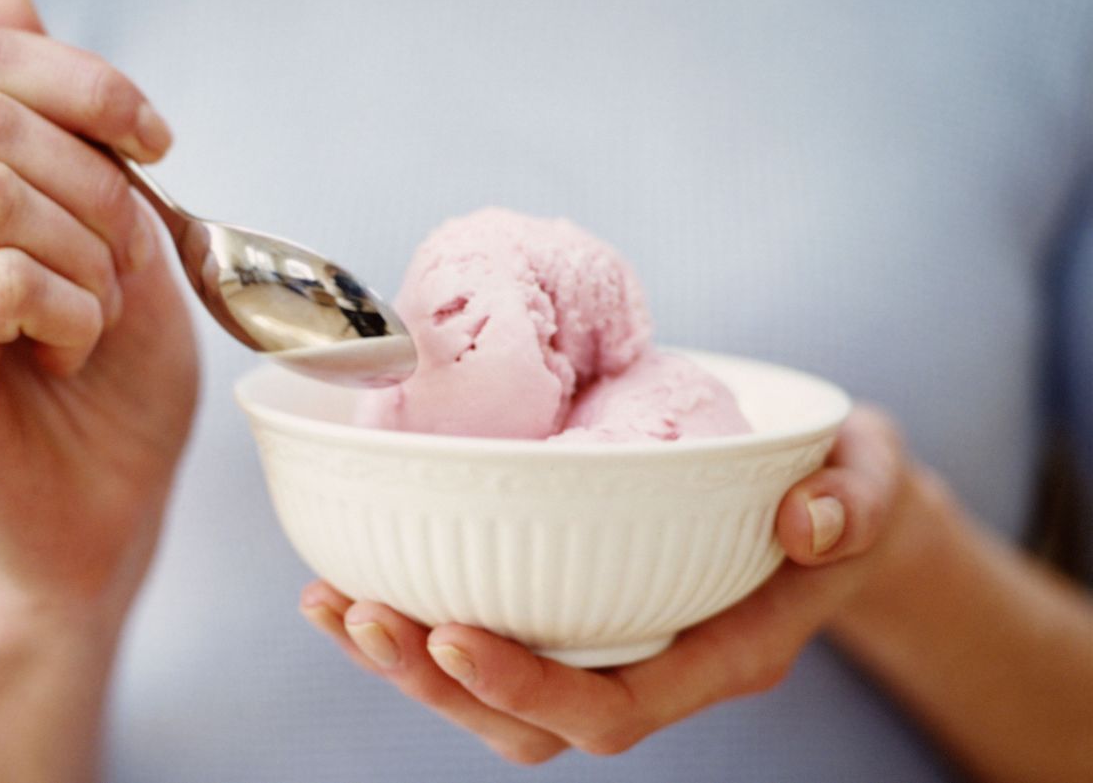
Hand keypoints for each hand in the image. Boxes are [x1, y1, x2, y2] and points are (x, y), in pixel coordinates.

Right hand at [0, 0, 197, 627]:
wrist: (116, 507)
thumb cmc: (124, 387)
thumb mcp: (128, 247)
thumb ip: (75, 140)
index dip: (86, 83)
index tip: (158, 145)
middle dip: (99, 189)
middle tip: (125, 265)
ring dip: (88, 257)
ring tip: (95, 320)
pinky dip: (71, 312)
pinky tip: (72, 356)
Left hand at [300, 406, 928, 762]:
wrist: (831, 499)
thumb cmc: (848, 490)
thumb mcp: (871, 479)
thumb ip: (853, 503)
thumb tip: (807, 525)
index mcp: (722, 652)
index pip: (616, 708)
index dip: (528, 689)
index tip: (452, 631)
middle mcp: (657, 664)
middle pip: (532, 725)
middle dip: (436, 682)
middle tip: (359, 611)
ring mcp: (614, 643)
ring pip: (497, 697)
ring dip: (408, 659)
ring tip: (332, 602)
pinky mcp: (583, 607)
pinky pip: (495, 635)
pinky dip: (422, 615)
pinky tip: (362, 574)